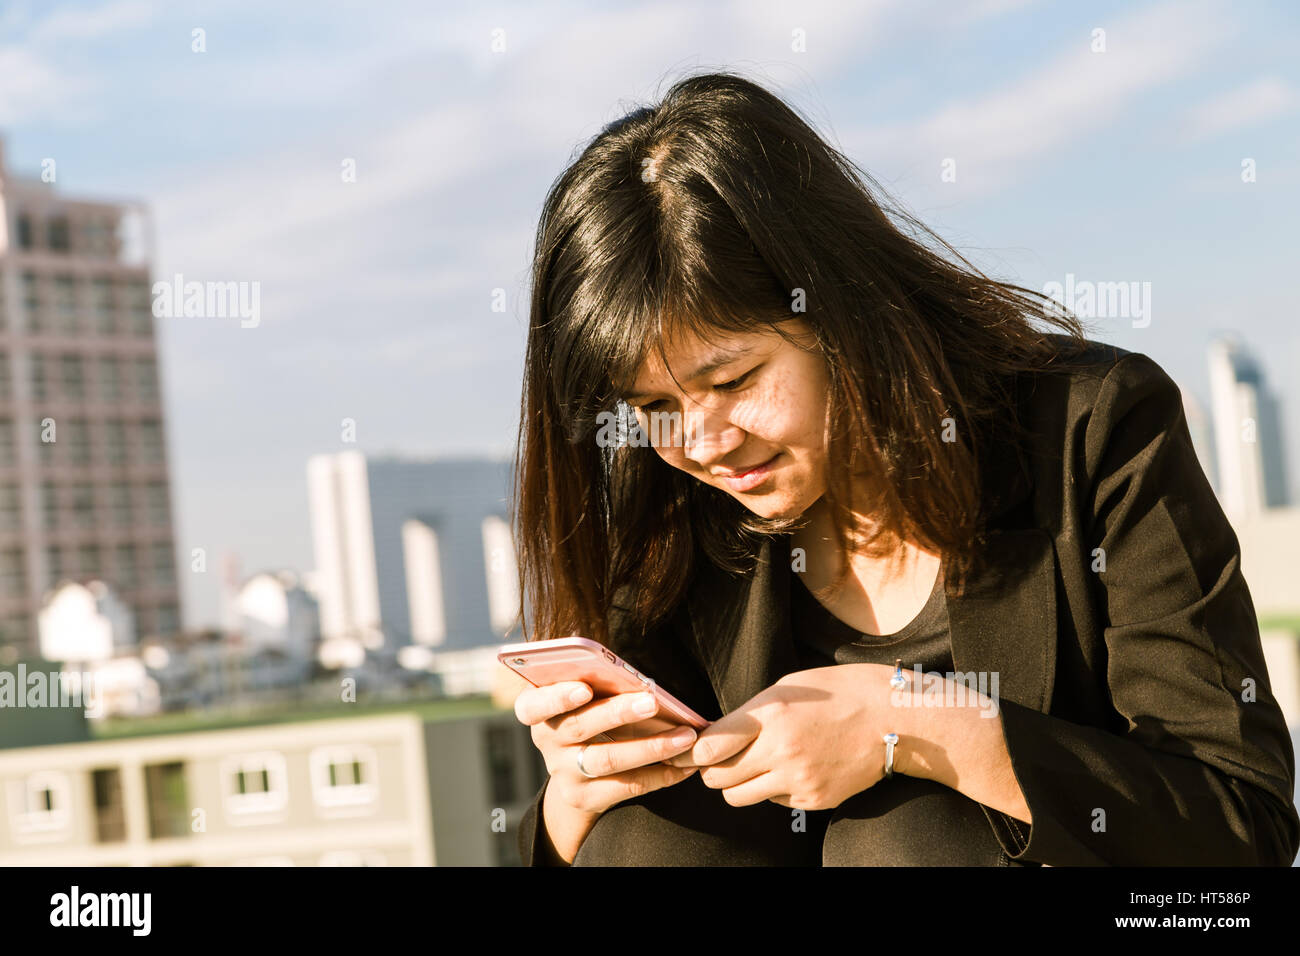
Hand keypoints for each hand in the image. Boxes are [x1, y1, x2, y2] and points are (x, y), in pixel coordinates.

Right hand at [513, 680, 700, 815]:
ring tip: (685, 736)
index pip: (533, 704)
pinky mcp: (585, 798)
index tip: (584, 689)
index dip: (557, 697)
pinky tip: (685, 764)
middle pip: (580, 726)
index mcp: (536, 709)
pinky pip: (627, 786)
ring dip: (651, 747)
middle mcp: (546, 741)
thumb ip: (594, 683)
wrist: (576, 772)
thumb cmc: (588, 714)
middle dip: (618, 713)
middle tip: (653, 702)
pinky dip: (660, 775)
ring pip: (607, 759)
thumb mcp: (578, 697)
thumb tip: (632, 674)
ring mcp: (563, 772)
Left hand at [662, 663, 901, 809]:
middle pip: (717, 778)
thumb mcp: (788, 687)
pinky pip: (774, 802)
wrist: (895, 719)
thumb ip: (750, 713)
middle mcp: (781, 751)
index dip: (692, 752)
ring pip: (739, 797)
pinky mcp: (814, 799)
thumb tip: (716, 736)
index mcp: (771, 714)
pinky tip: (793, 768)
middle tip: (721, 758)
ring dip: (737, 784)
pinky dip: (773, 789)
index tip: (688, 750)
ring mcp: (798, 780)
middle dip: (712, 769)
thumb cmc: (839, 693)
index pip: (709, 748)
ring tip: (754, 765)